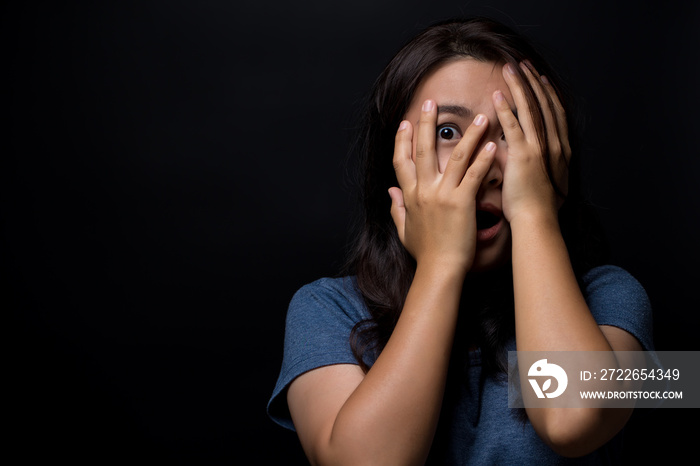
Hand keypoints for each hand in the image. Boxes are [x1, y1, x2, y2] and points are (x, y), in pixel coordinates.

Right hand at [389, 99, 496, 271]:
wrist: (439, 269)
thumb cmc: (424, 253)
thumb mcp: (404, 229)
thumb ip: (396, 208)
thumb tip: (390, 191)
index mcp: (410, 195)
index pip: (401, 161)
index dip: (402, 140)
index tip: (405, 122)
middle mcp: (423, 190)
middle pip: (423, 149)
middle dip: (426, 123)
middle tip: (432, 102)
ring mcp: (442, 194)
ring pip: (455, 156)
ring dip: (468, 134)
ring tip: (480, 117)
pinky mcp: (462, 202)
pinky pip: (474, 174)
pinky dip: (484, 158)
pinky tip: (494, 143)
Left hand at [494, 61, 570, 223]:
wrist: (537, 221)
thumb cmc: (534, 206)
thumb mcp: (536, 177)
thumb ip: (524, 159)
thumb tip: (508, 149)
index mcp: (558, 150)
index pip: (553, 113)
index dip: (546, 93)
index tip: (538, 78)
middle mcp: (553, 145)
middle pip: (544, 105)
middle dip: (533, 82)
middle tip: (523, 64)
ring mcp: (540, 149)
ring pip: (531, 110)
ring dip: (520, 87)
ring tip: (510, 68)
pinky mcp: (524, 156)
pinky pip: (514, 127)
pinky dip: (507, 109)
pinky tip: (498, 94)